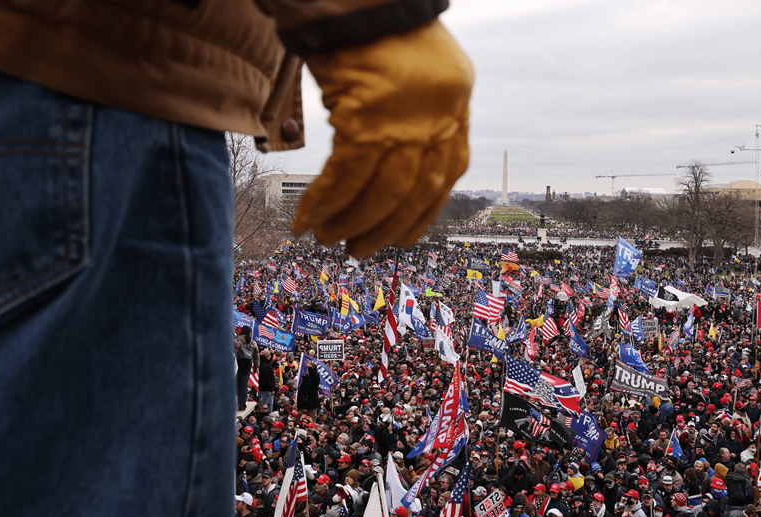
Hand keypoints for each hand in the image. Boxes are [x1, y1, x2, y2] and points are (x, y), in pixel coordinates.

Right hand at [292, 21, 472, 256]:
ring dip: (350, 222)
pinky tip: (306, 219)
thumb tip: (392, 158)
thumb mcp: (414, 67)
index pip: (447, 174)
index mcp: (455, 104)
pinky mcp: (368, 119)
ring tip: (325, 238)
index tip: (404, 238)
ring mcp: (405, 120)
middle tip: (357, 250)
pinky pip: (345, 178)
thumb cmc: (376, 20)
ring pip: (381, 193)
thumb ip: (414, 110)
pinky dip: (324, 204)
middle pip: (414, 192)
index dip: (423, 213)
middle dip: (383, 229)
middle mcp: (438, 117)